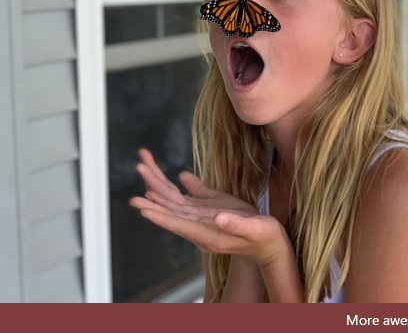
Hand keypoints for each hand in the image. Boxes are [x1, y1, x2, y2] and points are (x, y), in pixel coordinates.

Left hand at [130, 148, 287, 266]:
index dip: (160, 215)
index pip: (178, 224)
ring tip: (143, 165)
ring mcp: (200, 218)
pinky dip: (173, 186)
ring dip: (158, 182)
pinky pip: (184, 197)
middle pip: (170, 207)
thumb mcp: (254, 230)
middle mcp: (198, 227)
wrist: (268, 241)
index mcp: (207, 235)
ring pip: (173, 200)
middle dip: (153, 188)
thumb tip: (221, 218)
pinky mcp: (206, 209)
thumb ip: (236, 224)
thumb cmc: (263, 237)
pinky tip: (161, 177)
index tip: (142, 207)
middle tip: (139, 169)